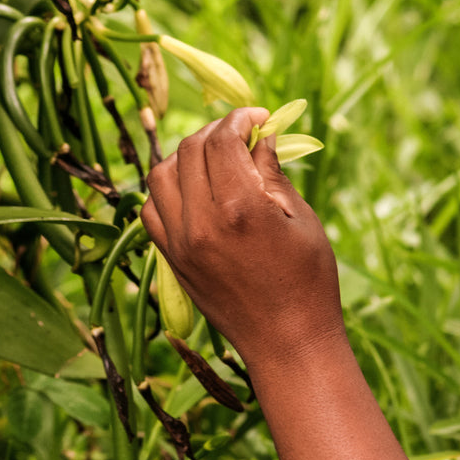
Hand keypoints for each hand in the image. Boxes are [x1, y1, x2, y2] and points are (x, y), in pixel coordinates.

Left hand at [141, 108, 342, 365]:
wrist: (287, 343)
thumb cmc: (308, 281)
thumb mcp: (301, 219)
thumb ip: (273, 172)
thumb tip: (261, 135)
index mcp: (240, 207)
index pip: (222, 140)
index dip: (240, 118)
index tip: (259, 116)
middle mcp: (201, 221)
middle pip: (191, 149)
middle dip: (217, 131)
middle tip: (242, 133)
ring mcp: (179, 242)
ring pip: (162, 174)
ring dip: (187, 155)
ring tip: (215, 157)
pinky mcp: (171, 260)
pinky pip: (151, 208)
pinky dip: (168, 188)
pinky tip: (194, 188)